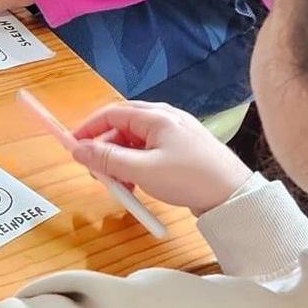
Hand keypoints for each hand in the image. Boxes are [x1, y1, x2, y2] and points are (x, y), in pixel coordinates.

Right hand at [69, 101, 252, 213]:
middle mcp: (166, 119)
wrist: (233, 195)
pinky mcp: (182, 150)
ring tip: (120, 185)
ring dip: (121, 161)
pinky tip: (137, 185)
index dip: (89, 128)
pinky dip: (137, 166)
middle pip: (123, 126)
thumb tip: (77, 150)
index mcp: (157, 116)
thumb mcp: (142, 171)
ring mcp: (175, 134)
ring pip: (135, 142)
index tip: (73, 147)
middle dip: (105, 149)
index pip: (112, 113)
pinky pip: (149, 152)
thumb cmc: (189, 178)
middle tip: (96, 172)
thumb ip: (107, 160)